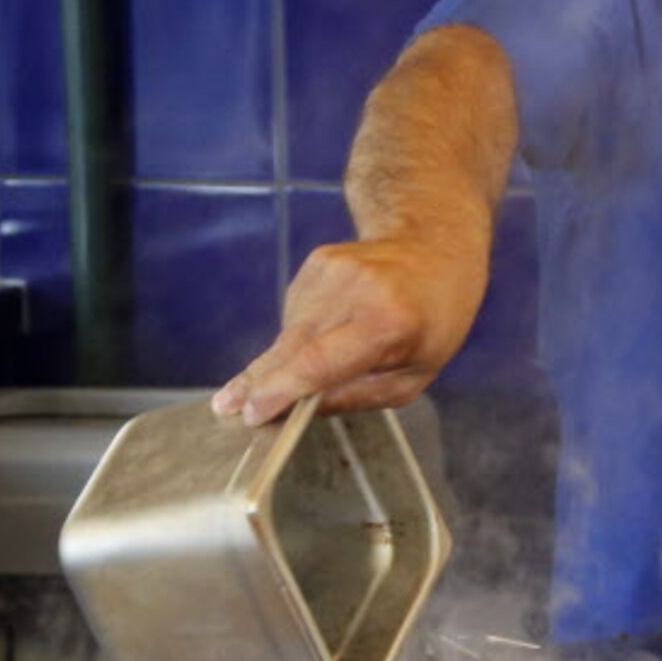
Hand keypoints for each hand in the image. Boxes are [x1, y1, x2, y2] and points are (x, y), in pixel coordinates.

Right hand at [212, 237, 486, 425]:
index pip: (318, 362)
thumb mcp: (414, 376)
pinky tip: (330, 328)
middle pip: (291, 347)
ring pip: (290, 331)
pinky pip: (297, 312)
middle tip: (226, 407)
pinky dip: (304, 330)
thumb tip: (300, 410)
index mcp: (388, 324)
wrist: (435, 247)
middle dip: (257, 382)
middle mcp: (355, 291)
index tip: (251, 413)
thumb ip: (357, 396)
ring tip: (303, 367)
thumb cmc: (433, 322)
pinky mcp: (317, 261)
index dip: (280, 390)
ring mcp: (331, 271)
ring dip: (284, 358)